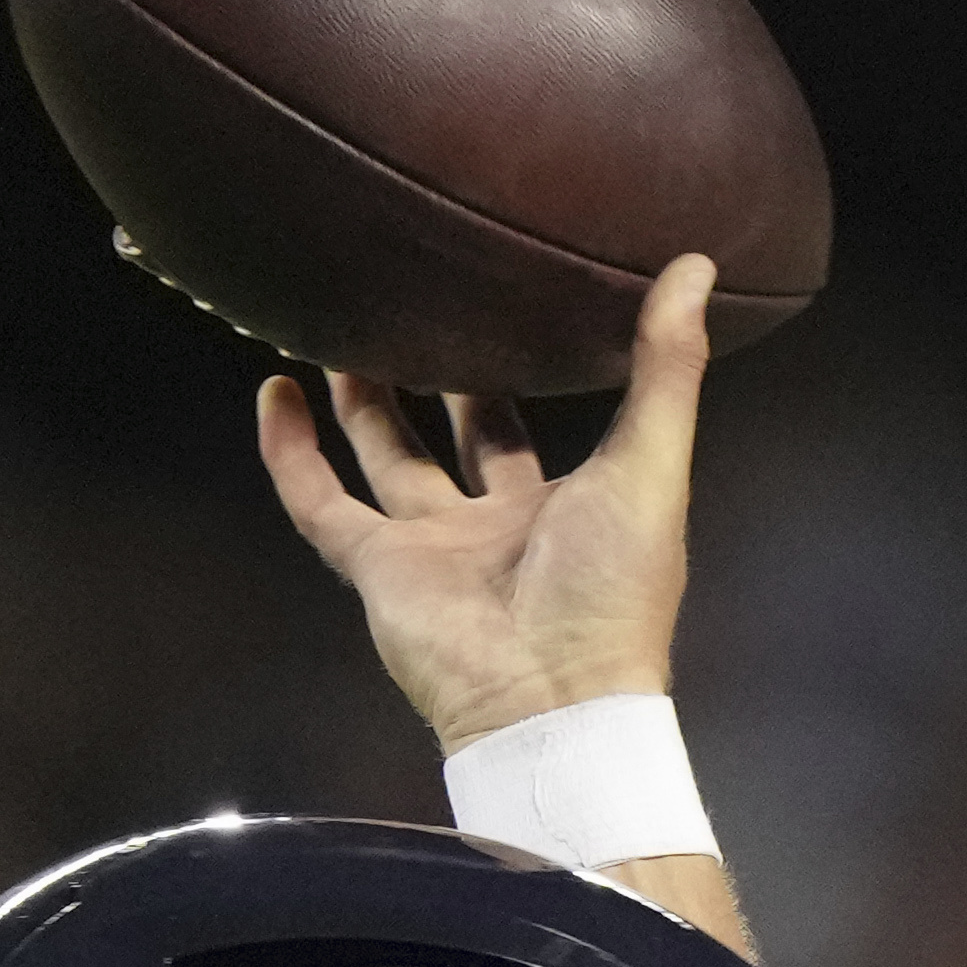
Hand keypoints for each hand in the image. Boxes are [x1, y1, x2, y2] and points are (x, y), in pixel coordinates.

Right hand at [258, 250, 718, 755]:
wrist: (551, 700)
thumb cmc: (613, 589)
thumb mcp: (650, 465)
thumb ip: (666, 370)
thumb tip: (694, 266)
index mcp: (562, 505)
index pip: (526, 425)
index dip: (513, 367)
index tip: (495, 296)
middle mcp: (493, 523)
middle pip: (453, 437)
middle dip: (434, 375)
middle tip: (409, 300)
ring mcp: (430, 548)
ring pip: (384, 457)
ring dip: (360, 398)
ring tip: (337, 324)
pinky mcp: (376, 570)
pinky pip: (319, 504)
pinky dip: (290, 452)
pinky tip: (273, 387)